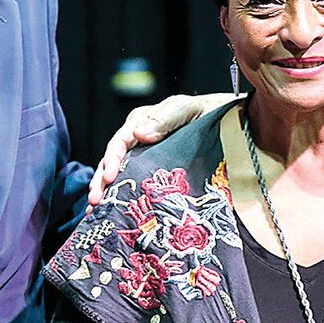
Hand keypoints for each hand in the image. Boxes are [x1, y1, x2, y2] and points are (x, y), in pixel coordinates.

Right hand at [88, 93, 230, 205]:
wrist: (228, 122)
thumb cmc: (206, 112)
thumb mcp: (186, 110)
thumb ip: (164, 119)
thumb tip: (138, 133)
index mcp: (141, 122)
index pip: (120, 141)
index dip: (112, 159)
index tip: (109, 177)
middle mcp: (138, 139)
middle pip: (113, 161)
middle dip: (101, 181)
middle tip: (95, 201)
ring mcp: (145, 156)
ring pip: (120, 174)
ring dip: (106, 191)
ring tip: (95, 209)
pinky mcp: (153, 171)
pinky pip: (134, 183)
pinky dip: (120, 196)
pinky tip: (110, 212)